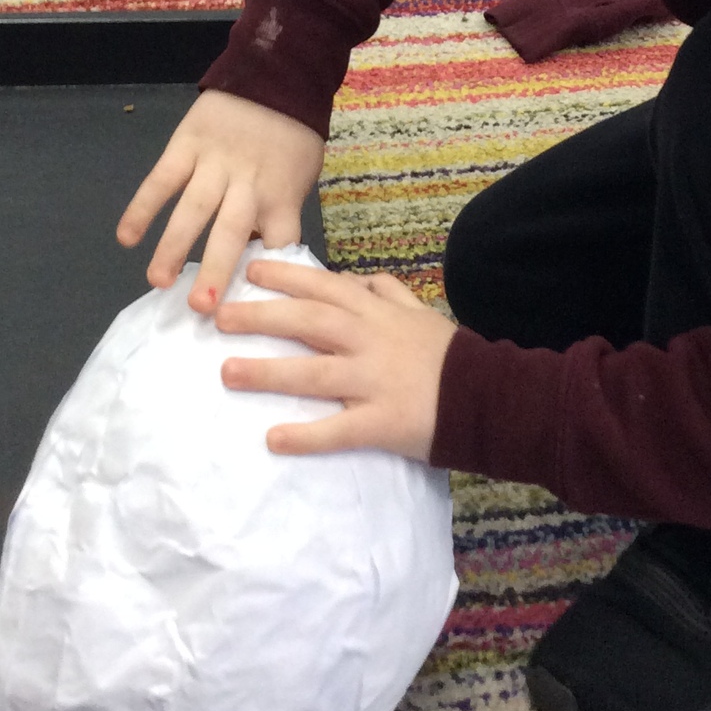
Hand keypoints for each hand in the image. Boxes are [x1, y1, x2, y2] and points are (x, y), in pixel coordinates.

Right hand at [116, 91, 324, 298]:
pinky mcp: (188, 145)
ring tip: (158, 281)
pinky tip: (126, 238)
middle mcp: (248, 184)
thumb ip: (280, 215)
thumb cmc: (293, 136)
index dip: (269, 275)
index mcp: (282, 196)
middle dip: (217, 270)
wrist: (277, 76)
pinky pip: (162, 179)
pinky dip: (142, 207)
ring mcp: (215, 164)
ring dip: (173, 246)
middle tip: (201, 308)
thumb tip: (260, 261)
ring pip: (193, 209)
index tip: (255, 308)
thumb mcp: (302, 177)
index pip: (280, 244)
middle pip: (232, 232)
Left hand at [212, 257, 456, 459]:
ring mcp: (375, 382)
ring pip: (315, 373)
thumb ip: (387, 292)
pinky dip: (307, 435)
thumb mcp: (420, 311)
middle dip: (261, 317)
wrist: (490, 397)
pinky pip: (339, 430)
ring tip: (228, 372)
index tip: (248, 272)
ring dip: (269, 372)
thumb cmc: (448, 356)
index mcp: (378, 313)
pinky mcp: (383, 422)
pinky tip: (273, 438)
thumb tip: (353, 279)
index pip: (325, 287)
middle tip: (219, 317)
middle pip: (309, 322)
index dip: (286, 277)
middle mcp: (371, 341)